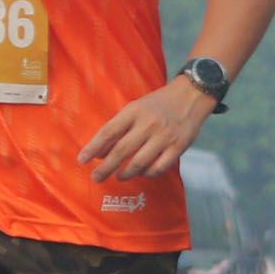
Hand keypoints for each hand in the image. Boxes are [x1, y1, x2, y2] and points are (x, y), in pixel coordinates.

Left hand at [81, 79, 213, 182]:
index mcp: (134, 111)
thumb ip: (119, 127)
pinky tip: (142, 173)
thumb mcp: (136, 108)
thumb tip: (99, 152)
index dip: (93, 147)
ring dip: (125, 173)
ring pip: (139, 163)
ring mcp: (164, 136)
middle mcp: (148, 124)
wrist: (192, 95)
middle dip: (106, 167)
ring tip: (118, 176)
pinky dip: (147, 174)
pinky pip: (159, 167)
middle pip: (122, 150)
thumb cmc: (158, 104)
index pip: (109, 131)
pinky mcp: (179, 147)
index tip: (82, 160)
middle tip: (96, 178)